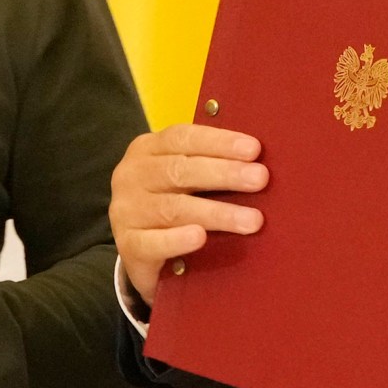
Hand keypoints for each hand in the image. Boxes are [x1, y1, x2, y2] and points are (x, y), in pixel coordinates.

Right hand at [109, 125, 268, 305]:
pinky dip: (177, 240)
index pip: (182, 138)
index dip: (219, 142)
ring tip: (252, 220)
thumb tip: (257, 162)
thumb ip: (208, 164)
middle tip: (260, 179)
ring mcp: (126, 211)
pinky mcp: (128, 246)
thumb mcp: (182, 177)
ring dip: (217, 213)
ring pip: (174, 208)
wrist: (136, 249)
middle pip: (180, 171)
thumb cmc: (171, 202)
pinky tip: (200, 238)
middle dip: (224, 174)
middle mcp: (131, 176)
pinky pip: (153, 243)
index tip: (254, 149)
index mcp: (146, 150)